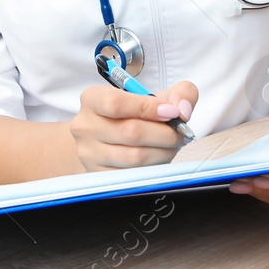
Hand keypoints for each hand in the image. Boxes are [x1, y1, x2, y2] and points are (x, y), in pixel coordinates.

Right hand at [70, 80, 198, 170]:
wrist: (107, 139)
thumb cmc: (132, 115)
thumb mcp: (152, 97)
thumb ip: (177, 94)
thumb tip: (183, 109)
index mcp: (92, 99)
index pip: (115, 103)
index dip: (148, 108)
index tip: (172, 112)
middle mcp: (85, 126)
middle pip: (130, 132)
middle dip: (164, 133)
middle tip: (180, 132)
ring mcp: (89, 153)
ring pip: (134, 156)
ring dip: (163, 151)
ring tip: (172, 145)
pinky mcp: (99, 174)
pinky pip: (133, 174)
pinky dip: (153, 166)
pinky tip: (159, 157)